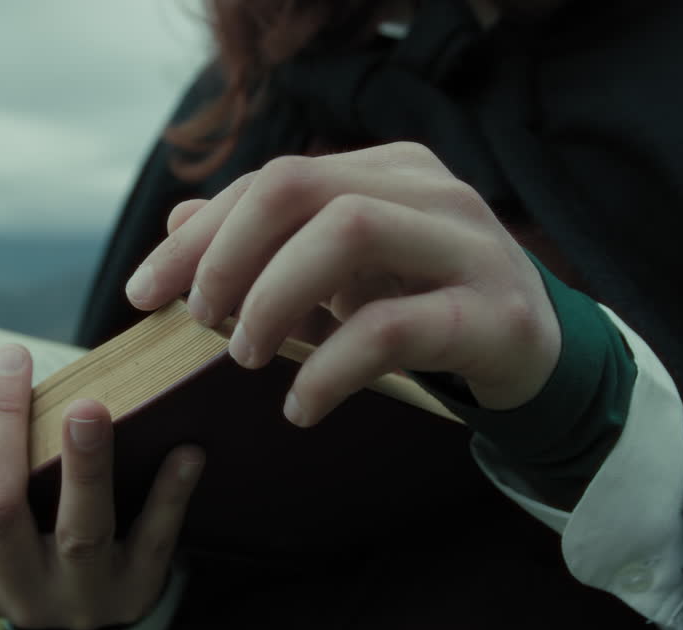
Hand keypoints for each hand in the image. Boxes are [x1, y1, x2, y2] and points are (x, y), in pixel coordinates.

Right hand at [0, 344, 203, 629]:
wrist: (90, 604)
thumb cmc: (18, 541)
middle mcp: (15, 595)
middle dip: (1, 432)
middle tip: (13, 361)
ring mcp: (81, 597)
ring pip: (78, 532)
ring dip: (84, 465)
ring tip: (90, 407)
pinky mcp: (138, 591)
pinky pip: (156, 540)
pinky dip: (171, 495)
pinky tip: (186, 451)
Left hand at [125, 142, 560, 421]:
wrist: (538, 354)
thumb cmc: (427, 306)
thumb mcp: (343, 273)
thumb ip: (270, 243)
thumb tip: (179, 223)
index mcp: (389, 170)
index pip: (273, 179)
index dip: (198, 234)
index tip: (144, 293)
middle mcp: (430, 190)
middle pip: (300, 186)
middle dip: (227, 255)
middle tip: (201, 323)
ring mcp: (469, 246)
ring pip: (347, 233)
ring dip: (273, 297)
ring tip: (244, 357)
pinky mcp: (494, 315)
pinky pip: (393, 327)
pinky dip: (330, 368)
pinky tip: (302, 406)